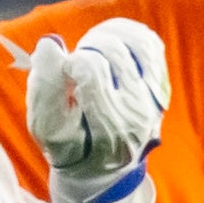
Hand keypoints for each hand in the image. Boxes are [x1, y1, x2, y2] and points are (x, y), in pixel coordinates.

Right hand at [24, 19, 169, 196]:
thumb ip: (44, 87)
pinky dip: (126, 35)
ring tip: (91, 52)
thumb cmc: (68, 144)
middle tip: (75, 64)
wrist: (101, 167)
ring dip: (106, 38)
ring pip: (135, 42)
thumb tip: (50, 44)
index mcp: (108, 127)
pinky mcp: (159, 86)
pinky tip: (108, 44)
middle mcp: (137, 112)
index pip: (92, 70)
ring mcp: (153, 99)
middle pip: (113, 51)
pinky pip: (149, 44)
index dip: (70, 61)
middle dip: (87, 48)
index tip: (62, 70)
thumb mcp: (46, 126)